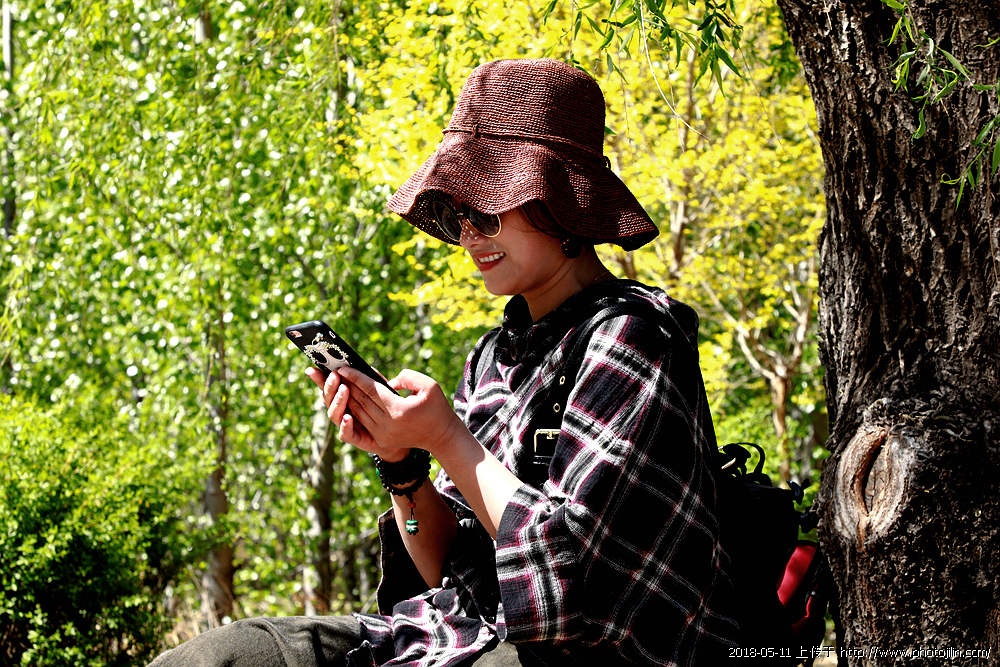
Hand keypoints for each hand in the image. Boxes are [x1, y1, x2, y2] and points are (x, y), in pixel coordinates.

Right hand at [305, 367, 406, 460]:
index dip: (319, 378)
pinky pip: (345, 434)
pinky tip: (347, 417)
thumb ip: (370, 379)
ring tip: (344, 389)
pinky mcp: (354, 438)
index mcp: (343, 397)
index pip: (328, 386)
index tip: (313, 369)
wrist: (398, 434)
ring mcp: (345, 425)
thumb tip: (361, 366)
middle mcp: (341, 411)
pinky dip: (345, 426)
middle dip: (329, 386)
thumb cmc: (387, 408)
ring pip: (334, 414)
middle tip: (335, 375)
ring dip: (338, 401)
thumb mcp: (380, 390)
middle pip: (328, 399)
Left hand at [335, 367, 463, 458]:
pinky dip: (353, 409)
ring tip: (337, 383)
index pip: (371, 390)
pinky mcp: (380, 439)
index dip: (355, 377)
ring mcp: (382, 434)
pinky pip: (362, 421)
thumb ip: (408, 377)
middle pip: (361, 400)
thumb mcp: (430, 386)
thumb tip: (388, 382)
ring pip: (358, 411)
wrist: (440, 436)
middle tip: (333, 371)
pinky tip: (347, 400)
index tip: (343, 367)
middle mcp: (387, 424)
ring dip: (346, 397)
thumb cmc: (436, 407)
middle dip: (346, 384)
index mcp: (398, 410)